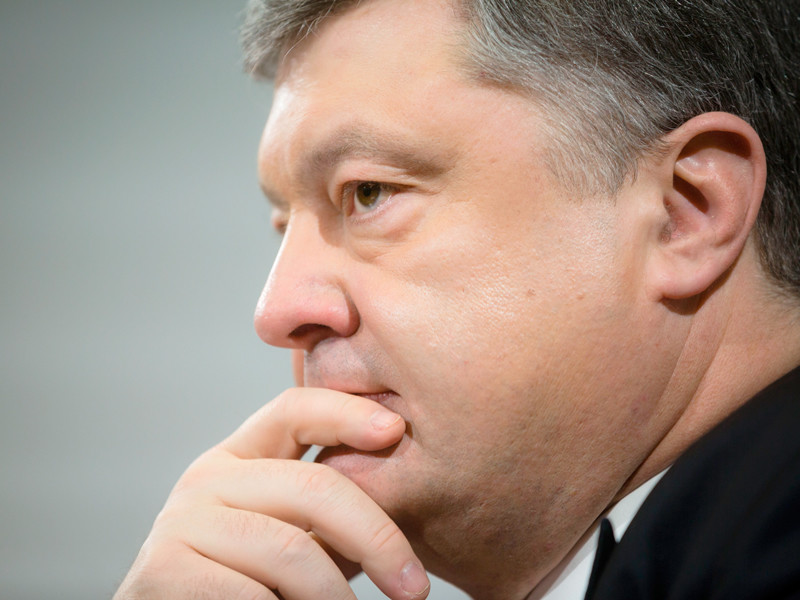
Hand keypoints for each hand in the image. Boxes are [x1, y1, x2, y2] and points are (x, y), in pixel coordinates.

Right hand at [113, 388, 429, 599]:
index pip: (294, 409)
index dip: (346, 412)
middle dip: (377, 538)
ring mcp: (181, 522)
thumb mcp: (286, 535)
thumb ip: (321, 509)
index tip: (395, 430)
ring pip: (292, 550)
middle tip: (414, 587)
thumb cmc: (247, 583)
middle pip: (312, 486)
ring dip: (336, 595)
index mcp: (239, 458)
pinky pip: (254, 593)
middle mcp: (206, 478)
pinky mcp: (164, 569)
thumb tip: (406, 494)